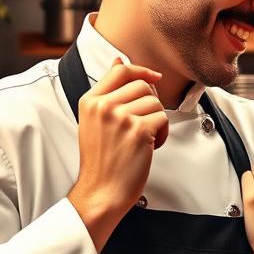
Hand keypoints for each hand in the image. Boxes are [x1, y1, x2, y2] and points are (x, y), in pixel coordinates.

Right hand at [68, 58, 168, 251]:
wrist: (100, 192)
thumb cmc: (100, 162)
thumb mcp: (94, 121)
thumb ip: (107, 92)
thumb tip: (119, 61)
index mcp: (90, 101)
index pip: (121, 71)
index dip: (141, 71)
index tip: (153, 78)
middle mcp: (103, 106)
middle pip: (142, 86)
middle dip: (151, 103)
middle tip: (145, 122)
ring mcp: (120, 117)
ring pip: (155, 103)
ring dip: (156, 121)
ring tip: (144, 139)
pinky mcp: (138, 130)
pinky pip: (163, 119)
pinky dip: (162, 135)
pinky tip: (150, 147)